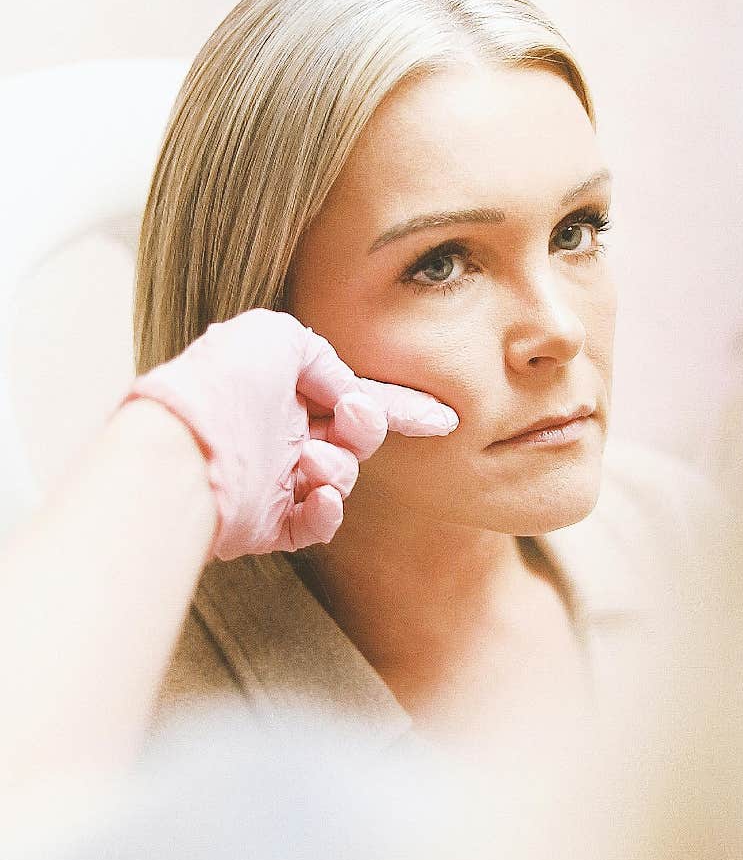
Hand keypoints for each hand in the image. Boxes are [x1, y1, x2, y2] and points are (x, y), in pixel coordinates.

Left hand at [120, 309, 457, 560]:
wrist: (183, 446)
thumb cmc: (223, 382)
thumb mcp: (277, 335)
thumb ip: (321, 355)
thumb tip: (343, 393)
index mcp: (285, 391)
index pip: (353, 397)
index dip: (401, 408)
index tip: (443, 418)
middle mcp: (281, 434)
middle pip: (355, 439)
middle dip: (365, 428)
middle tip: (350, 420)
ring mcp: (274, 480)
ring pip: (341, 479)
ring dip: (338, 468)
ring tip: (307, 461)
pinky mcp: (266, 523)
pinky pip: (316, 524)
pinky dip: (325, 512)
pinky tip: (313, 495)